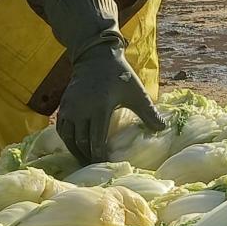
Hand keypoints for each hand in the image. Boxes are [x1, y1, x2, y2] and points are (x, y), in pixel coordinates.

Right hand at [57, 42, 163, 164]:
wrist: (96, 56)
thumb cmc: (119, 75)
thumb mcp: (136, 92)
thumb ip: (148, 112)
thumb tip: (164, 129)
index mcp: (100, 107)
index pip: (96, 140)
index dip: (99, 156)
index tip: (106, 165)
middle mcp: (81, 109)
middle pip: (81, 142)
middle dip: (88, 157)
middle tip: (96, 169)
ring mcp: (69, 107)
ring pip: (69, 138)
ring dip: (76, 152)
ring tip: (86, 162)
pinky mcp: (63, 105)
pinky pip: (62, 130)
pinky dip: (68, 141)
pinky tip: (76, 147)